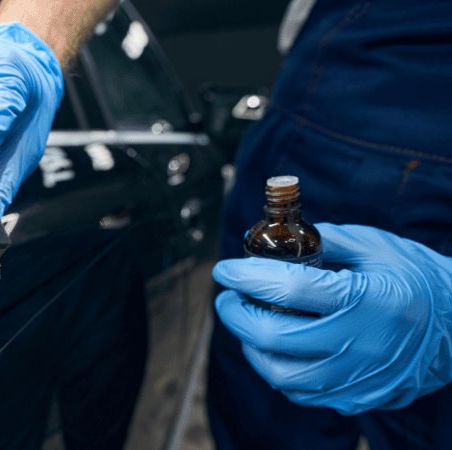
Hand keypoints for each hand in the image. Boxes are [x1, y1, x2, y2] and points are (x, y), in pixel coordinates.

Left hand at [213, 223, 451, 414]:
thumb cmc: (418, 280)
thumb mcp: (376, 246)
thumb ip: (324, 240)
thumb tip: (276, 238)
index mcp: (366, 300)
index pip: (289, 288)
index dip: (247, 277)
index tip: (225, 269)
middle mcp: (361, 344)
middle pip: (273, 338)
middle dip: (237, 315)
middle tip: (227, 297)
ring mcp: (359, 379)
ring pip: (281, 376)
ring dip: (252, 347)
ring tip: (248, 321)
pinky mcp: (357, 398)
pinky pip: (301, 393)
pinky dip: (277, 369)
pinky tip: (275, 347)